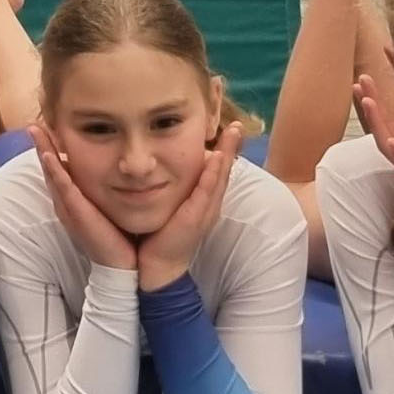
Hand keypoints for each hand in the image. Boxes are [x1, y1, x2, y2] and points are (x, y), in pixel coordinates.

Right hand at [29, 123, 135, 269]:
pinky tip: (48, 156)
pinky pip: (63, 189)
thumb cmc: (121, 238)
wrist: (123, 267)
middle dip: (41, 146)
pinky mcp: (76, 214)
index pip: (60, 170)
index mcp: (74, 201)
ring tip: (35, 131)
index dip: (52, 150)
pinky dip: (54, 172)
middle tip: (33, 124)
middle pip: (50, 169)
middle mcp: (67, 203)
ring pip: (52, 175)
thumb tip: (124, 172)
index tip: (50, 128)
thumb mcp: (112, 209)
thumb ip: (112, 192)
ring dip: (42, 152)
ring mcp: (70, 209)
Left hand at [138, 121, 242, 290]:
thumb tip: (159, 167)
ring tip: (233, 133)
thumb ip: (170, 189)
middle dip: (231, 147)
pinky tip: (217, 158)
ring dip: (227, 155)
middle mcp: (208, 205)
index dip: (224, 151)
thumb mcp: (169, 207)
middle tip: (237, 125)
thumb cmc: (160, 236)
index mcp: (202, 202)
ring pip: (219, 178)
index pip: (216, 172)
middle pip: (224, 171)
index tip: (229, 128)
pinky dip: (213, 174)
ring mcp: (204, 212)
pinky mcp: (195, 220)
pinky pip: (206, 193)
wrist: (157, 268)